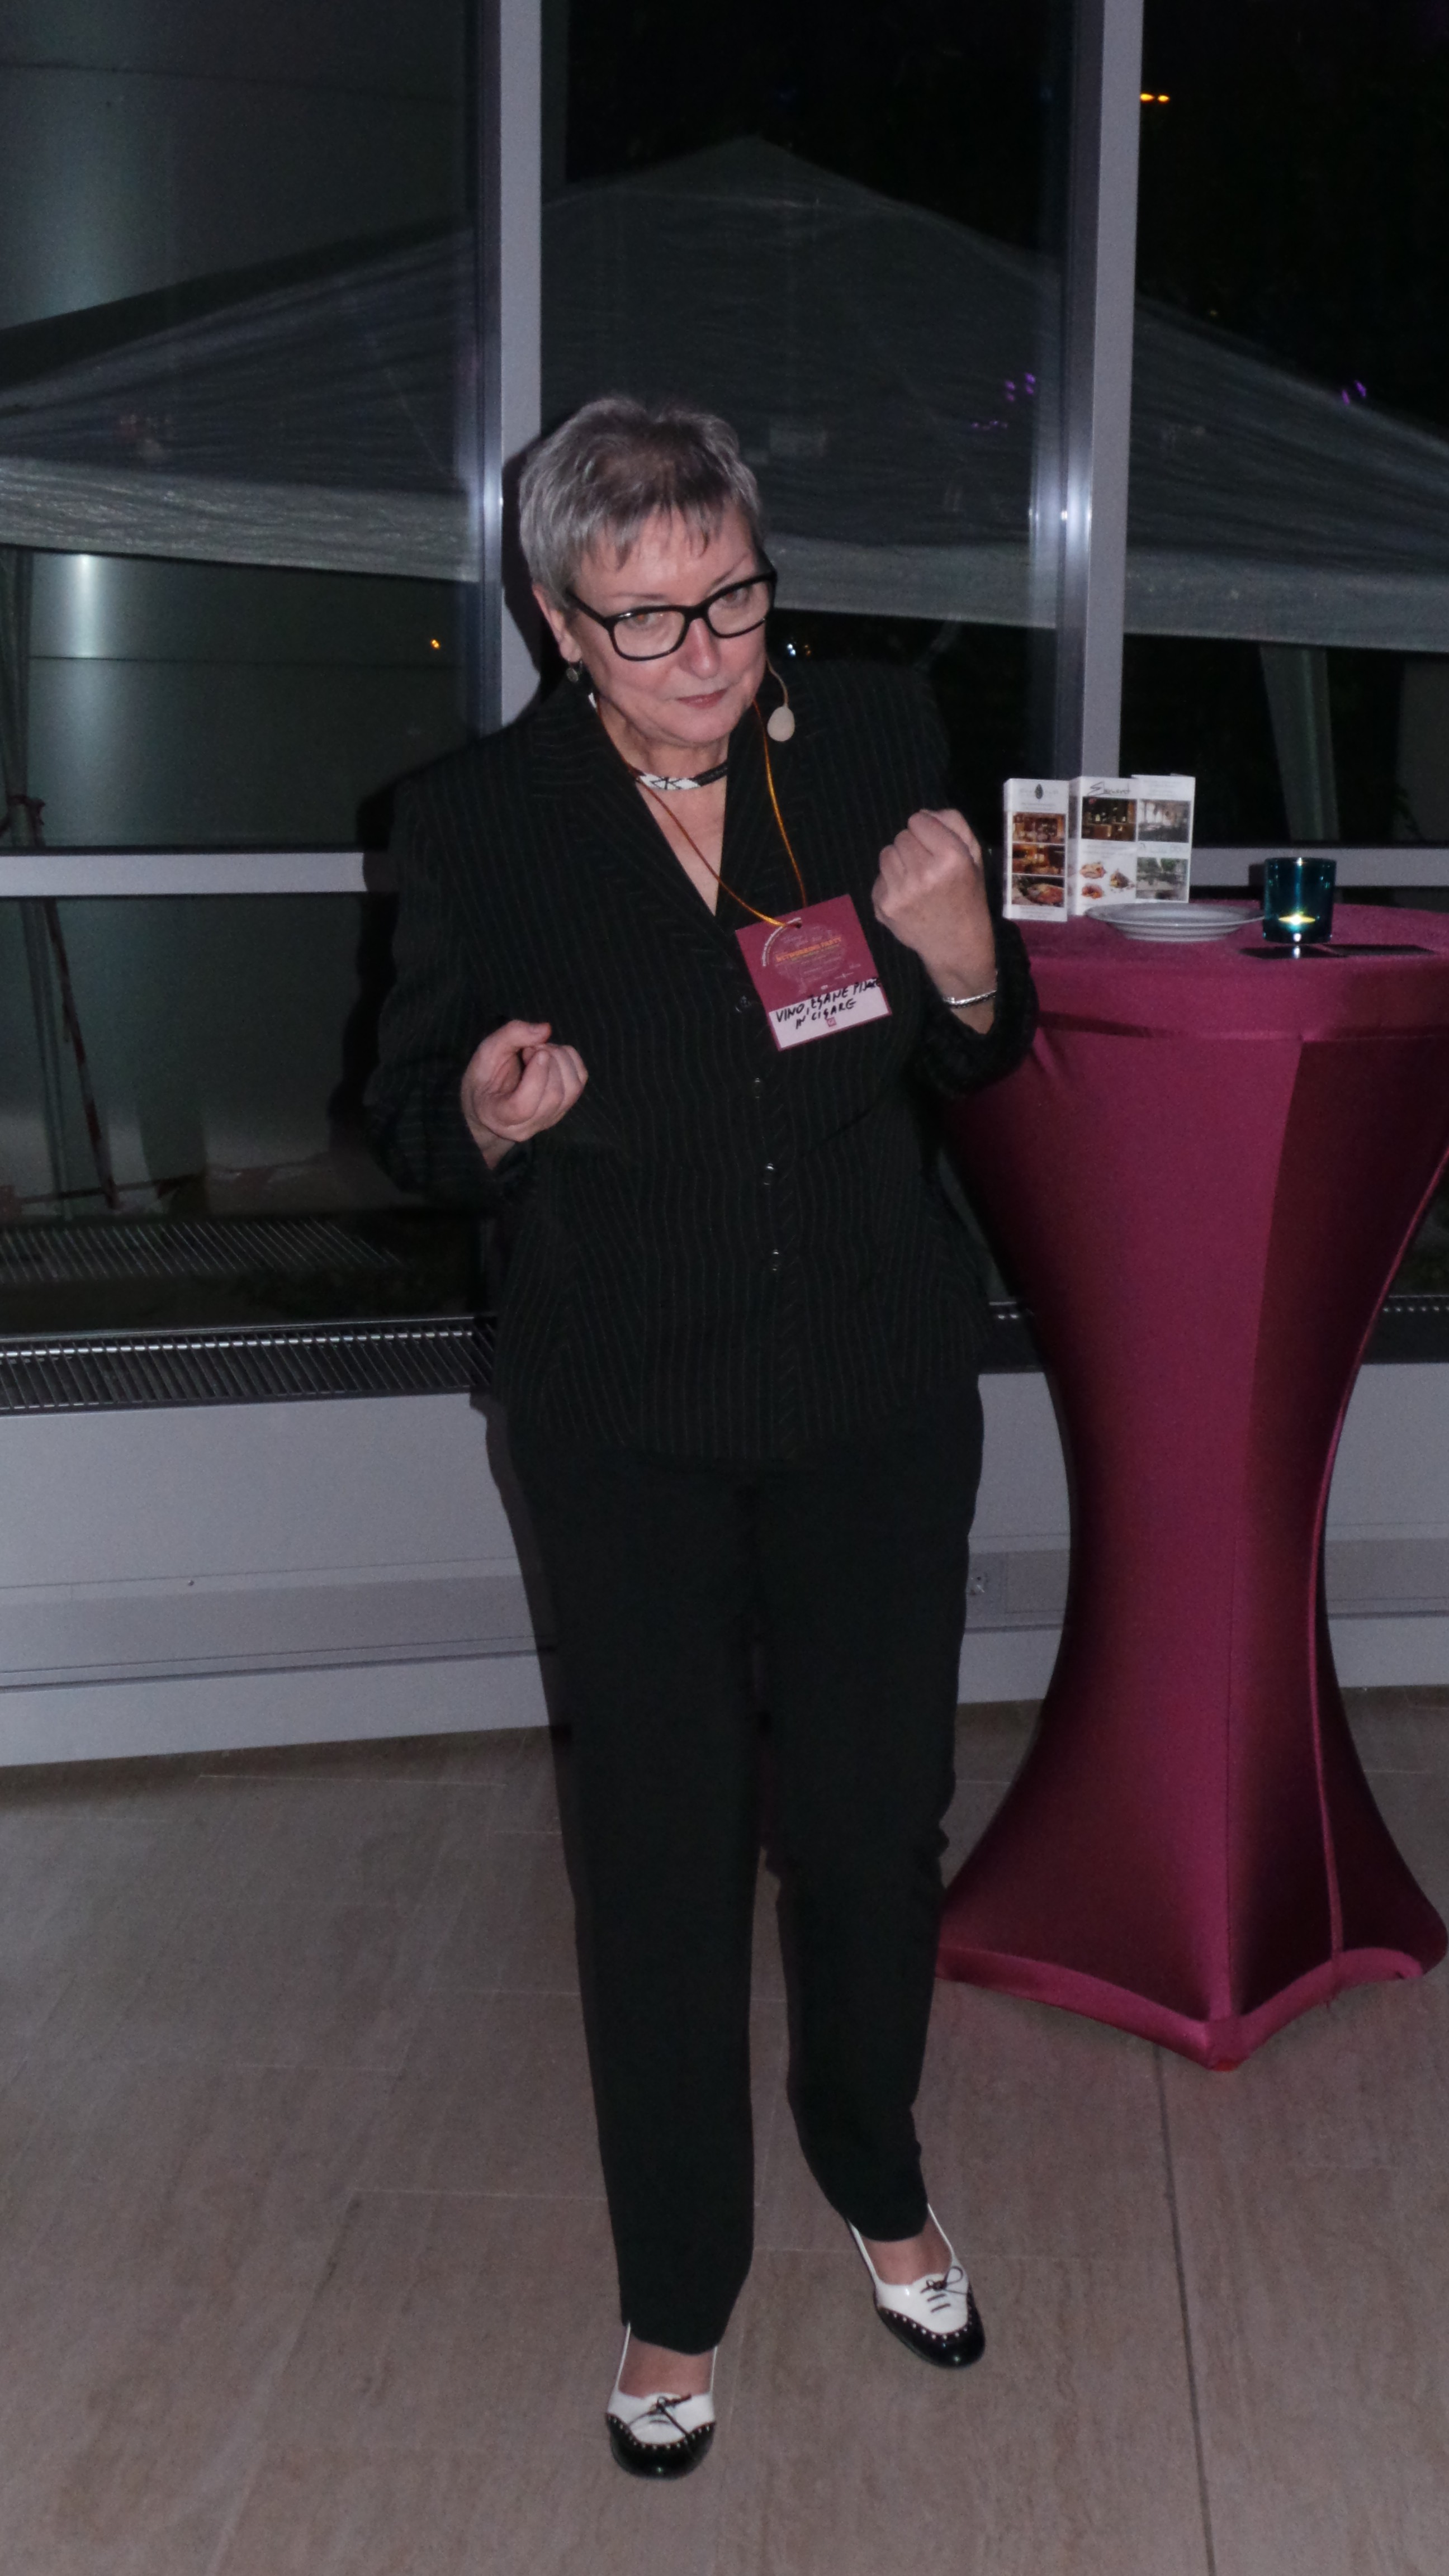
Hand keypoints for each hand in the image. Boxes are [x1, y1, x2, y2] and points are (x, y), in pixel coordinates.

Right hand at [460, 1020, 587, 1167]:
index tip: (537, 1052)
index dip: (536, 1076)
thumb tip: (546, 1029)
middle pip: (553, 1096)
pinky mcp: (563, 1109)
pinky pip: (579, 1083)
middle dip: (549, 1061)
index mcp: (498, 1115)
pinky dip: (571, 1060)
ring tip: (541, 1050)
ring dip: (561, 1059)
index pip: (524, 1106)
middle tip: (531, 1047)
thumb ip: (511, 1036)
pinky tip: (553, 1055)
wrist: (490, 1100)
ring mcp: (548, 1120)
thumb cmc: (485, 1077)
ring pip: (571, 1090)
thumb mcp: (487, 1051)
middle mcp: (526, 1126)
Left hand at [872, 807, 997, 1013]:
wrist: (956, 946)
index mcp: (951, 858)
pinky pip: (879, 877)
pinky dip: (890, 882)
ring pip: (886, 853)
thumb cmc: (967, 898)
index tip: (935, 845)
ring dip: (899, 861)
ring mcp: (900, 892)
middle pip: (901, 836)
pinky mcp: (883, 906)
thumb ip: (953, 825)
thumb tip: (923, 814)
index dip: (927, 830)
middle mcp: (923, 874)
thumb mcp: (974, 857)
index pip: (918, 820)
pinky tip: (907, 897)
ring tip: (916, 879)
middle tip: (927, 865)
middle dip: (913, 846)